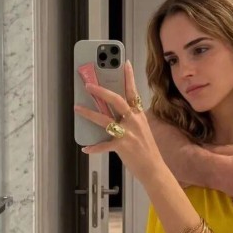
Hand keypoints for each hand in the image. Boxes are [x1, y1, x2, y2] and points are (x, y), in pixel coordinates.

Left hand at [74, 61, 163, 183]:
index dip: (129, 77)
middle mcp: (134, 121)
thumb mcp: (141, 130)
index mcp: (139, 116)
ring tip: (77, 108)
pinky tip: (86, 148)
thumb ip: (129, 120)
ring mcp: (128, 133)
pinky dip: (94, 147)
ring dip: (89, 113)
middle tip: (88, 85)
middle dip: (101, 91)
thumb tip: (111, 114)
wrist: (154, 169)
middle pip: (117, 100)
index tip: (124, 63)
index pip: (133, 92)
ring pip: (105, 119)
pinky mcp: (122, 146)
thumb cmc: (147, 150)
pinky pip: (104, 145)